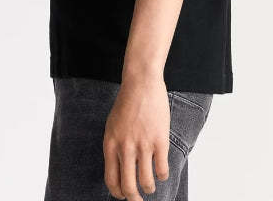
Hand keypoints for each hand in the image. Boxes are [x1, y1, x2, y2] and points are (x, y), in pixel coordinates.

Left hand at [103, 75, 170, 199]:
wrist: (141, 83)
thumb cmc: (127, 103)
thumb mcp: (112, 126)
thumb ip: (114, 147)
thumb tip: (119, 170)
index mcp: (110, 145)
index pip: (111, 180)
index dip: (118, 193)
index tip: (123, 195)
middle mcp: (125, 148)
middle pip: (128, 187)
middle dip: (134, 199)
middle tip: (138, 200)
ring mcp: (143, 145)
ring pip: (146, 182)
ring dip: (149, 189)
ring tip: (151, 187)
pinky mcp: (159, 141)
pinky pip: (162, 169)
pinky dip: (162, 175)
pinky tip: (161, 172)